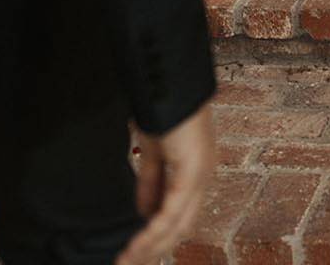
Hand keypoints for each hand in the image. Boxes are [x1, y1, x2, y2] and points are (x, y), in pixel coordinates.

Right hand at [117, 103, 215, 264]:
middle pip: (181, 226)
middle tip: (128, 261)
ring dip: (151, 246)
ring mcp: (200, 174)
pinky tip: (136, 245)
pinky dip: (153, 231)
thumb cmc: (162, 107)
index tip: (135, 248)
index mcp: (196, 169)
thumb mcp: (154, 150)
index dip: (158, 233)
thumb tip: (144, 213)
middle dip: (154, 247)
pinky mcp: (192, 171)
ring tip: (126, 260)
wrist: (169, 82)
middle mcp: (203, 176)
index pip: (180, 213)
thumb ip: (151, 180)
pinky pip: (172, 212)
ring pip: (177, 225)